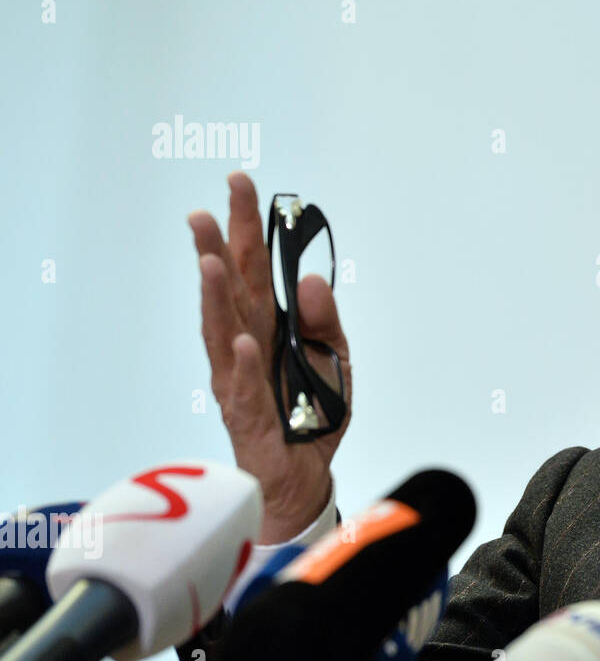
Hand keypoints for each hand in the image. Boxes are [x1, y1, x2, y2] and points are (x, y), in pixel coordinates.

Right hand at [188, 172, 351, 542]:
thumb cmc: (311, 415)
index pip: (254, 268)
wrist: (306, 478)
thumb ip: (324, 319)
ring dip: (217, 298)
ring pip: (224, 334)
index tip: (240, 183)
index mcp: (267, 326)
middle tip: (206, 208)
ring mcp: (241, 382)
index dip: (245, 227)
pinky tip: (245, 340)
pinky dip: (246, 364)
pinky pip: (248, 389)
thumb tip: (313, 279)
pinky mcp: (250, 419)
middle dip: (218, 249)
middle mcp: (245, 347)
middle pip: (231, 292)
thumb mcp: (333, 358)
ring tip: (210, 261)